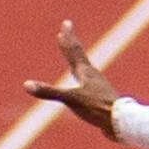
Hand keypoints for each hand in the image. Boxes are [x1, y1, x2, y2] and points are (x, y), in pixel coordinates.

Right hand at [24, 20, 120, 140]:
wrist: (122, 123)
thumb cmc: (97, 109)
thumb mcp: (70, 100)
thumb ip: (49, 92)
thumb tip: (26, 85)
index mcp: (85, 73)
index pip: (74, 51)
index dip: (68, 38)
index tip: (66, 24)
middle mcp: (93, 77)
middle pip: (80, 56)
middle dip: (71, 43)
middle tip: (67, 29)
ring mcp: (99, 88)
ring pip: (87, 71)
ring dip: (79, 62)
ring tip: (76, 60)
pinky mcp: (103, 101)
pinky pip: (91, 87)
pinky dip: (85, 82)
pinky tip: (87, 89)